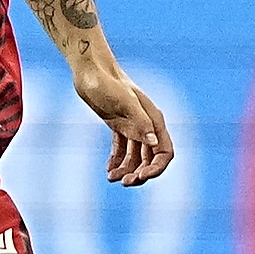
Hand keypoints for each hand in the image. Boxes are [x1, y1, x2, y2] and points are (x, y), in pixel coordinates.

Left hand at [72, 58, 174, 187]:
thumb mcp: (124, 102)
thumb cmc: (107, 83)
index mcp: (153, 120)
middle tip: (124, 183)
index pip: (165, 152)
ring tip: (111, 178)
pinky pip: (122, 149)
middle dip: (140, 173)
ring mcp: (132, 125)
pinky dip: (117, 161)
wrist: (89, 70)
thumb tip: (154, 144)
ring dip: (127, 170)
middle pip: (151, 158)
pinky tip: (108, 170)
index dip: (156, 168)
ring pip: (136, 156)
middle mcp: (146, 125)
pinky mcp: (118, 124)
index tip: (140, 177)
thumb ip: (140, 122)